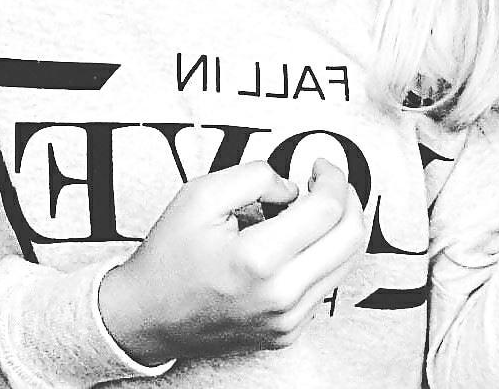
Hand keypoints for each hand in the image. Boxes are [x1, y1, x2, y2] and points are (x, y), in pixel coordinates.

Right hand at [98, 159, 364, 364]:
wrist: (146, 316)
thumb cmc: (169, 257)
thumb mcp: (201, 194)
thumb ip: (255, 176)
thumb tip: (292, 186)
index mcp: (257, 260)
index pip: (327, 210)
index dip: (332, 178)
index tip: (321, 166)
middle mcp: (279, 297)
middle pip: (351, 238)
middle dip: (348, 198)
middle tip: (327, 182)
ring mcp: (287, 320)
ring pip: (346, 262)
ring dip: (338, 226)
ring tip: (310, 207)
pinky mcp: (288, 332)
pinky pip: (325, 285)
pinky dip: (322, 255)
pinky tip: (296, 240)